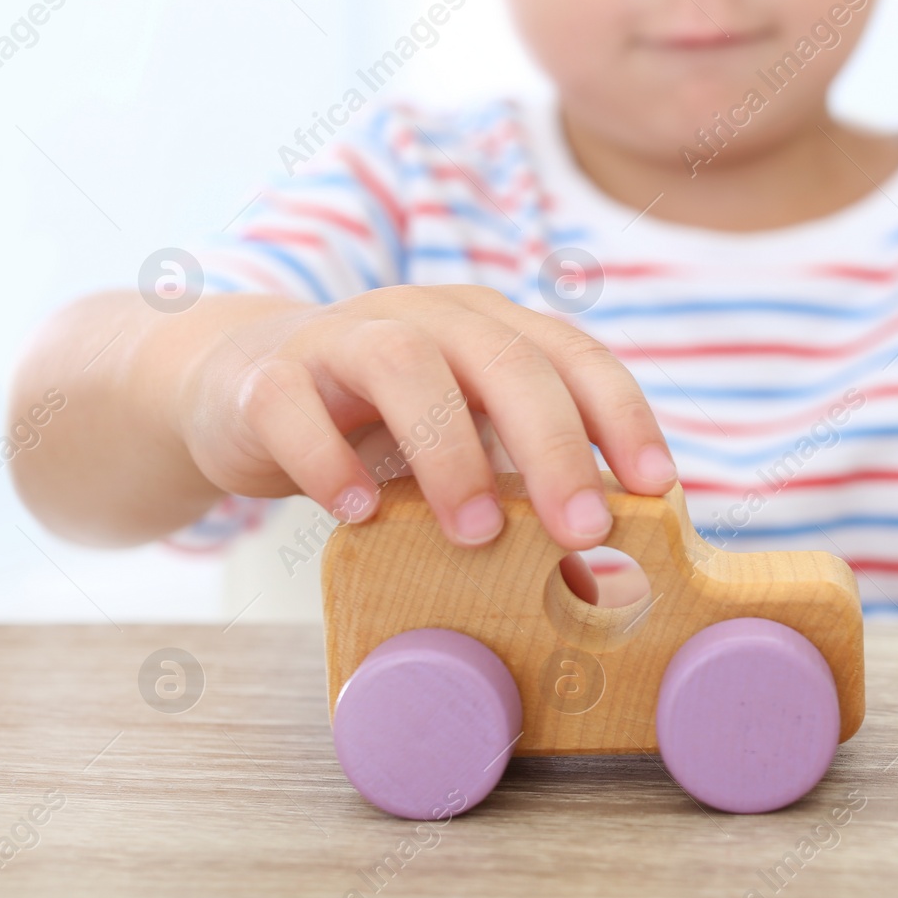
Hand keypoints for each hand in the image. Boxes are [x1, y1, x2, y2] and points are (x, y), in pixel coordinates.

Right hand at [180, 284, 675, 549]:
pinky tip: (359, 515)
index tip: (657, 488)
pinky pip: (294, 405)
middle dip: (553, 446)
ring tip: (475, 534)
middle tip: (582, 530)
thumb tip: (605, 581)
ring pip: (404, 365)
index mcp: (490, 329)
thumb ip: (522, 492)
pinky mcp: (266, 376)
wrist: (239, 387)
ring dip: (450, 452)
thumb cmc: (378, 428)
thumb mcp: (464, 447)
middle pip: (503, 360)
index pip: (574, 355)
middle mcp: (426, 317)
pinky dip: (329, 462)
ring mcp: (342, 338)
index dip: (622, 416)